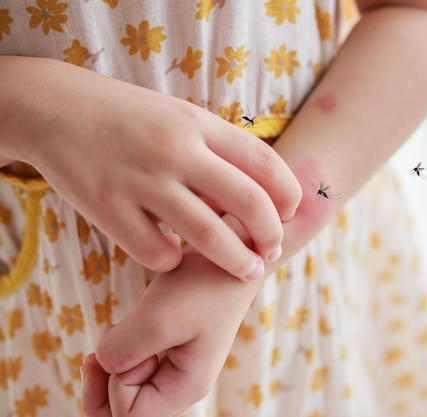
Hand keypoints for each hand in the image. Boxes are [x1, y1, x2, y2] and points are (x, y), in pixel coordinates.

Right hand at [4, 57, 300, 278]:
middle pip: (248, 203)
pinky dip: (172, 261)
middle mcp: (175, 151)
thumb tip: (259, 199)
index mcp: (198, 124)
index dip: (288, 194)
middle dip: (271, 235)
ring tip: (248, 270)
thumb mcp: (179, 118)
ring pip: (209, 236)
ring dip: (237, 261)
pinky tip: (171, 253)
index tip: (290, 213)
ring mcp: (141, 180)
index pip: (265, 162)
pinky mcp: (107, 208)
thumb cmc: (129, 118)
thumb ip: (218, 151)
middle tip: (272, 251)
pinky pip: (157, 253)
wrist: (54, 108)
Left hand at [82, 248, 250, 416]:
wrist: (230, 253)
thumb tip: (103, 364)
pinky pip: (133, 364)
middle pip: (124, 408)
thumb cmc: (203, 285)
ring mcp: (176, 368)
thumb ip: (120, 352)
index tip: (128, 342)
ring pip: (126, 387)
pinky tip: (126, 325)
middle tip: (104, 343)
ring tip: (121, 327)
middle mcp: (182, 385)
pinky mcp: (169, 350)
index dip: (112, 385)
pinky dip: (120, 347)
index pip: (129, 416)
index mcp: (186, 387)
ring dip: (111, 360)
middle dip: (103, 380)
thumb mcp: (156, 319)